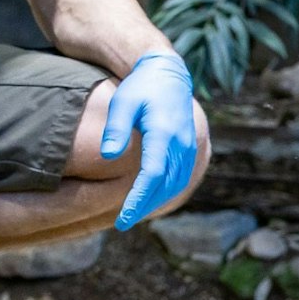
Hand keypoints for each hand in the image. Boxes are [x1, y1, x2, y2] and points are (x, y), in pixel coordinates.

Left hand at [101, 51, 197, 230]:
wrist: (168, 76)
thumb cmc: (140, 88)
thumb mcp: (123, 102)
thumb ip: (116, 128)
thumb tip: (109, 156)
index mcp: (164, 133)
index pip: (152, 175)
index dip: (138, 198)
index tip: (123, 217)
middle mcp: (181, 144)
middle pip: (164, 186)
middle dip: (144, 207)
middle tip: (122, 223)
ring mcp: (188, 148)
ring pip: (175, 185)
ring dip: (155, 202)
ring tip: (133, 214)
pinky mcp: (189, 150)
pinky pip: (180, 178)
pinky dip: (165, 193)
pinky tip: (149, 198)